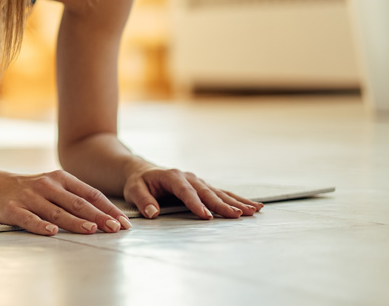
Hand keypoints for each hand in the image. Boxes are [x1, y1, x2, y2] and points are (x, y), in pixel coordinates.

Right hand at [0, 170, 133, 235]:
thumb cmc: (30, 190)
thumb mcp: (54, 186)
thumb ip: (76, 197)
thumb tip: (107, 215)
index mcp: (60, 178)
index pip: (90, 194)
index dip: (108, 208)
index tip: (124, 221)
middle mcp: (47, 186)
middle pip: (76, 203)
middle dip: (98, 216)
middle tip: (115, 227)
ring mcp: (29, 197)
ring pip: (56, 212)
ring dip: (75, 222)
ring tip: (92, 230)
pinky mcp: (13, 209)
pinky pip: (29, 219)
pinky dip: (41, 226)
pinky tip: (51, 232)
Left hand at [123, 165, 263, 219]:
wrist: (141, 171)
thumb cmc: (138, 182)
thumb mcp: (133, 190)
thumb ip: (143, 201)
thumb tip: (153, 213)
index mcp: (172, 177)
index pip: (186, 192)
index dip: (196, 204)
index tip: (206, 217)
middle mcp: (188, 177)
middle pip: (208, 192)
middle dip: (223, 204)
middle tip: (238, 215)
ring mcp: (198, 182)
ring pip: (219, 192)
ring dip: (237, 201)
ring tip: (254, 210)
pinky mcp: (203, 188)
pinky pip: (222, 194)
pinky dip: (237, 200)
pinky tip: (253, 206)